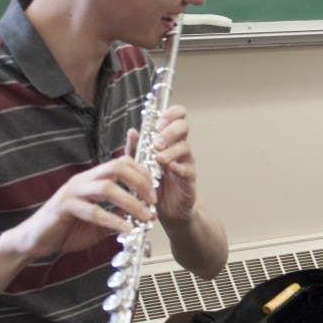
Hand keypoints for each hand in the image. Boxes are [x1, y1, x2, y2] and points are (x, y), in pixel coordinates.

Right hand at [9, 157, 155, 259]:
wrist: (35, 241)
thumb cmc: (67, 228)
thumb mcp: (99, 220)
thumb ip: (118, 213)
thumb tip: (142, 212)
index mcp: (92, 179)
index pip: (121, 162)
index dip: (142, 172)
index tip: (155, 189)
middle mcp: (83, 180)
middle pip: (117, 167)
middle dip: (140, 182)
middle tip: (153, 200)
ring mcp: (72, 192)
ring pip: (107, 188)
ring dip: (131, 203)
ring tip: (145, 216)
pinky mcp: (64, 207)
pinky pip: (93, 210)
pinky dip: (113, 220)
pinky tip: (126, 229)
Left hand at [126, 104, 198, 222]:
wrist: (165, 208)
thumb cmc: (155, 183)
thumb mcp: (140, 163)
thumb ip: (136, 148)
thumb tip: (132, 131)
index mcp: (169, 139)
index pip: (176, 117)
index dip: (171, 113)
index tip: (158, 122)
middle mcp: (179, 147)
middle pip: (183, 126)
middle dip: (169, 131)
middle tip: (156, 142)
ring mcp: (186, 161)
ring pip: (184, 147)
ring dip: (170, 150)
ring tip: (158, 159)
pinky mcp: (189, 178)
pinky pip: (187, 169)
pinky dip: (177, 167)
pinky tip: (169, 168)